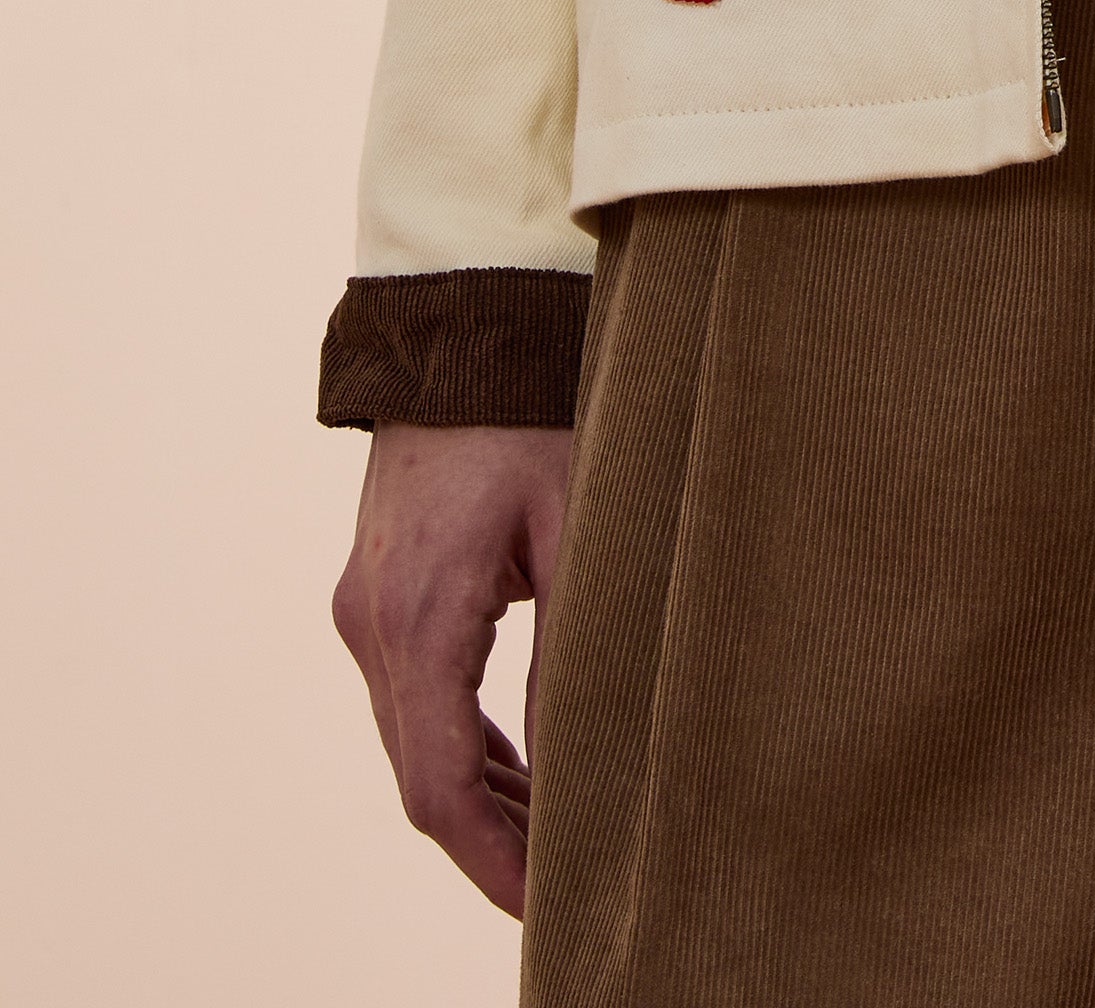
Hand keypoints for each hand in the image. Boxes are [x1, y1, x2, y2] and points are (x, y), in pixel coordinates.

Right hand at [332, 421, 573, 918]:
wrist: (460, 329)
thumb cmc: (529, 414)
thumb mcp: (574, 527)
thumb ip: (572, 649)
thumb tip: (587, 762)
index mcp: (417, 619)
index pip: (439, 786)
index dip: (492, 859)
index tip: (543, 906)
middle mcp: (372, 627)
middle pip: (422, 777)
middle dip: (492, 841)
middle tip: (568, 885)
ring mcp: (365, 611)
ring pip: (416, 743)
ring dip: (481, 796)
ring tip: (560, 840)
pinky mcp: (378, 594)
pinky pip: (416, 698)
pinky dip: (465, 745)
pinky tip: (522, 772)